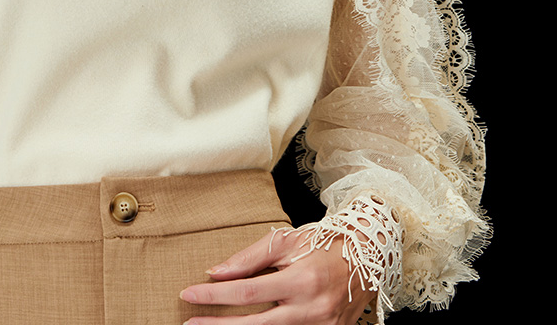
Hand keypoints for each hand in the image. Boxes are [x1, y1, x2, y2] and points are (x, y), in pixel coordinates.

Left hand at [179, 225, 376, 323]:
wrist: (367, 256)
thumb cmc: (324, 243)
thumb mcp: (287, 241)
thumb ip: (250, 258)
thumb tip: (216, 272)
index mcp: (301, 280)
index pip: (247, 294)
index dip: (214, 296)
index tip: (189, 293)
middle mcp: (311, 309)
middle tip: (190, 323)